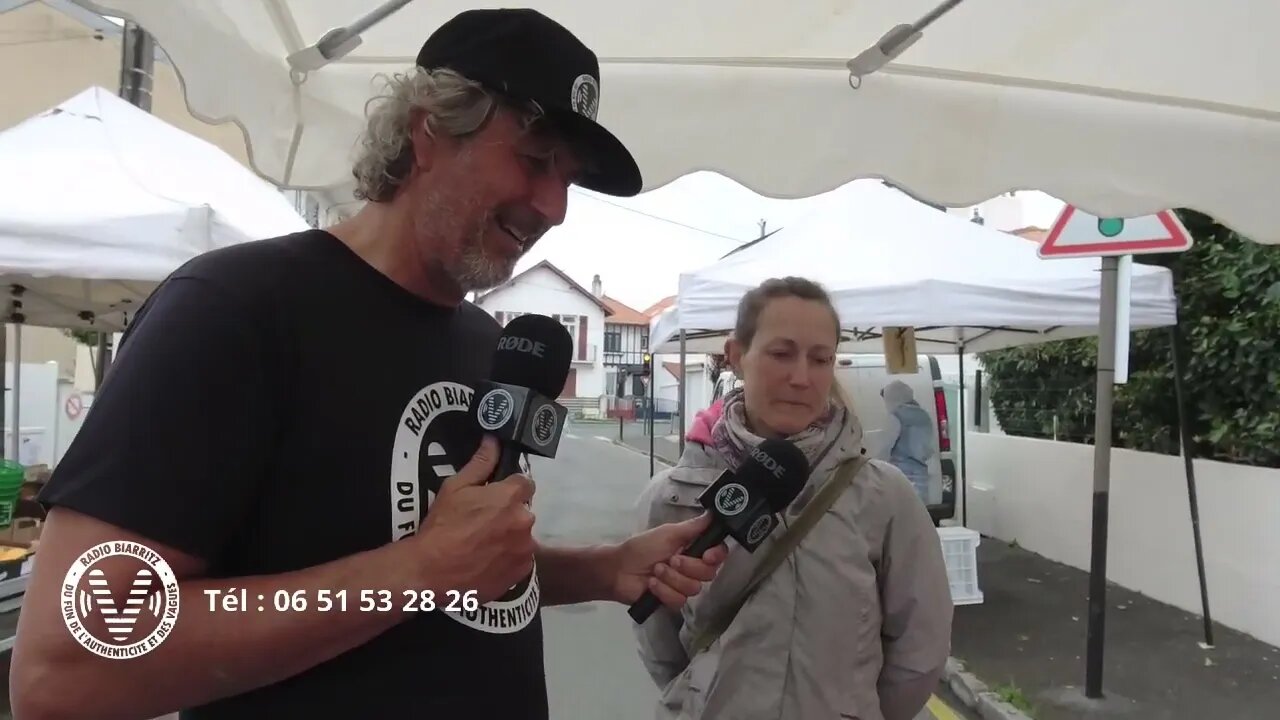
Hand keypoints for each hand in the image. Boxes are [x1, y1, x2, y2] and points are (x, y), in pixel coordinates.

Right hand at [414, 436, 535, 603]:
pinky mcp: (521, 572)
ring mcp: (525, 549)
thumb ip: (480, 463)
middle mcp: (525, 520)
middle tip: (482, 524)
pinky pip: (520, 559)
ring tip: (483, 546)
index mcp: (511, 497)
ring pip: (522, 536)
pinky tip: (487, 561)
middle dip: (508, 514)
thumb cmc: (442, 525)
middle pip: (523, 511)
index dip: (509, 488)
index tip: (494, 498)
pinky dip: (508, 559)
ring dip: (509, 537)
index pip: (524, 483)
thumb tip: (494, 440)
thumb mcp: (455, 487)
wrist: (432, 571)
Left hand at [611, 514, 727, 608]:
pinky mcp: (672, 600)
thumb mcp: (668, 533)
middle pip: (708, 573)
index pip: (718, 553)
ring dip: (672, 578)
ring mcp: (682, 585)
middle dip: (688, 567)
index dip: (716, 556)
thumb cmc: (642, 548)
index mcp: (692, 548)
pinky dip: (664, 591)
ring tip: (655, 570)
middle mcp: (691, 567)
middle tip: (671, 559)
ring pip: (694, 588)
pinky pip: (680, 600)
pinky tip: (652, 584)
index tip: (707, 555)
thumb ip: (693, 527)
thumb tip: (713, 513)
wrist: (619, 569)